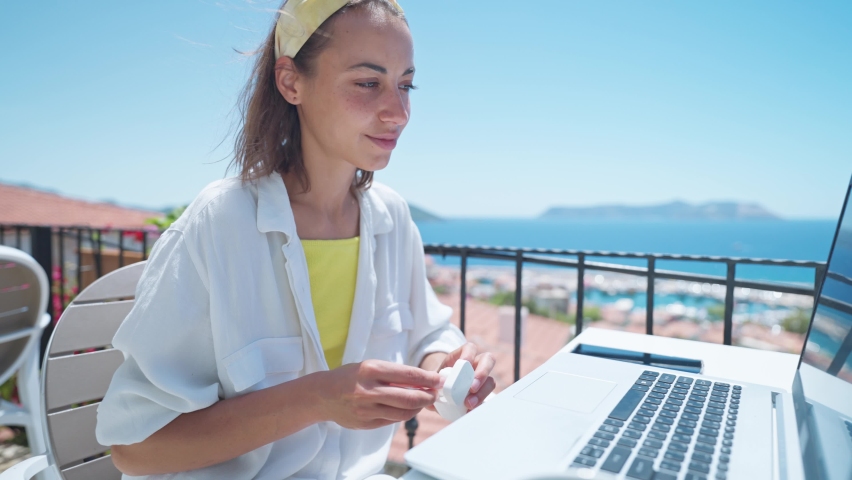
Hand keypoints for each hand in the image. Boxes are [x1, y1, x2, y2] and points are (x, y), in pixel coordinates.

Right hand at [316, 360, 441, 429]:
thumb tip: (423, 381)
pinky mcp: (366, 424)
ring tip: (422, 401)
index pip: (409, 375)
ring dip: (418, 408)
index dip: (428, 379)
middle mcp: (369, 390)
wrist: (323, 395)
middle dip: (427, 396)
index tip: (439, 380)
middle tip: (435, 394)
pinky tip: (406, 408)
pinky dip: (403, 414)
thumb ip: (394, 375)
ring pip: (403, 413)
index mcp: (371, 370)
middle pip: (409, 397)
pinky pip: (392, 420)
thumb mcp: (370, 366)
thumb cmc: (351, 377)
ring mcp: (366, 410)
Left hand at [437, 343, 495, 410]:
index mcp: (462, 356)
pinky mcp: (483, 393)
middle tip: (472, 388)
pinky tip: (470, 410)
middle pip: (488, 360)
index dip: (469, 354)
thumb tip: (431, 388)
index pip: (470, 348)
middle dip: (482, 373)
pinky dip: (480, 404)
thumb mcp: (432, 378)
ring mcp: (482, 379)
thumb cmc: (437, 381)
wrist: (440, 393)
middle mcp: (476, 365)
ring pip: (491, 381)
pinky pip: (488, 397)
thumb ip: (431, 381)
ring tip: (469, 404)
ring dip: (482, 392)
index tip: (464, 363)